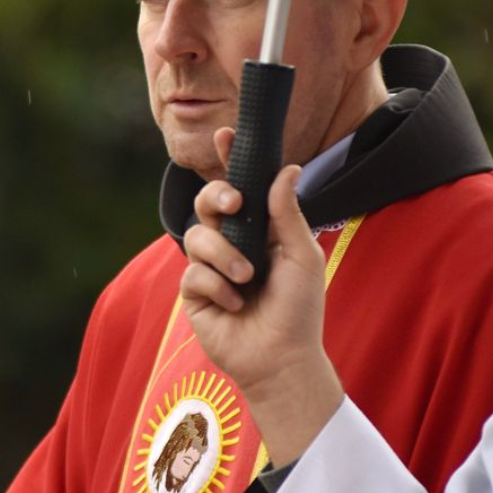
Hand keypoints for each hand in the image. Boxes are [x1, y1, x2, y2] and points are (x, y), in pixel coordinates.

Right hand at [180, 127, 343, 468]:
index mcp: (258, 229)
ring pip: (196, 236)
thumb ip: (286, 212)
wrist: (282, 358)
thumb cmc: (299, 308)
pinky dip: (217, 287)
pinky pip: (193, 274)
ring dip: (225, 256)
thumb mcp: (300, 254)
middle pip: (207, 202)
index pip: (239, 186)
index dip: (228, 159)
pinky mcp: (194, 294)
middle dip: (216, 195)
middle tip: (234, 203)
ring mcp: (210, 268)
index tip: (226, 134)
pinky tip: (236, 304)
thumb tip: (288, 166)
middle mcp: (231, 243)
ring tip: (247, 280)